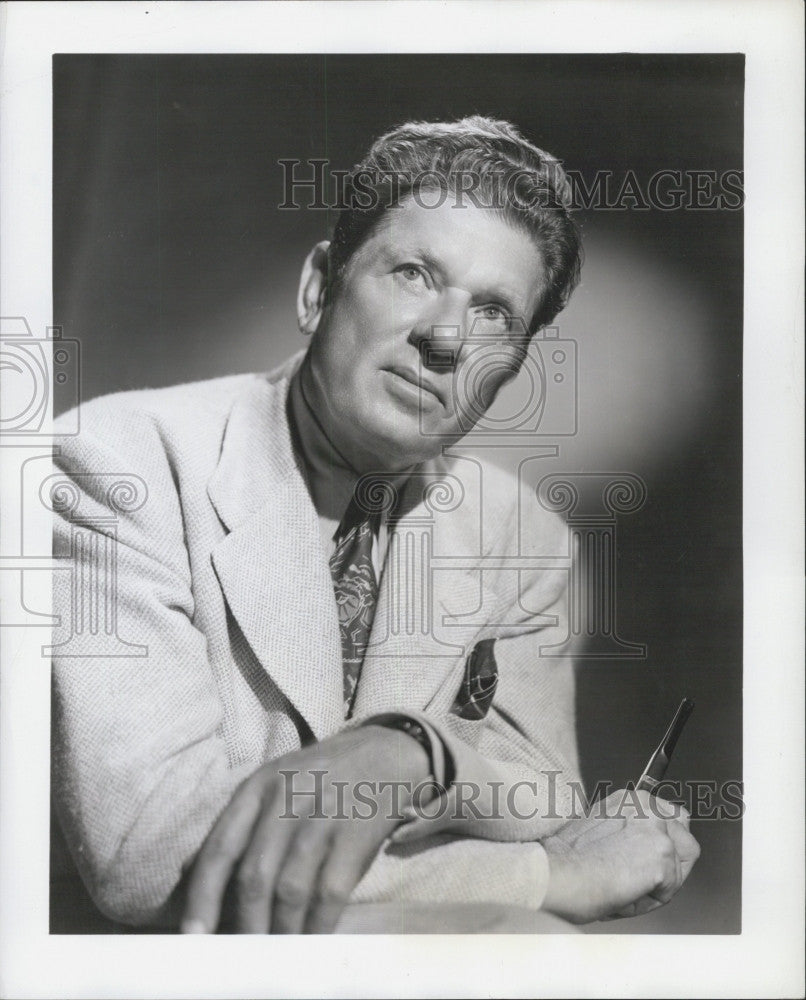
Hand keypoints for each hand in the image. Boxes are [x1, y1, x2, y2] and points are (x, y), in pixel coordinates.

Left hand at [180, 724, 429, 933]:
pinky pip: (330, 893)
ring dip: (281, 932)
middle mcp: (286, 798)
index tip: (193, 937)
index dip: (202, 895)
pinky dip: (317, 926)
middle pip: (254, 875)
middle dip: (245, 926)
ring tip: (277, 955)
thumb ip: (242, 827)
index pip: (221, 846)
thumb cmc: (322, 778)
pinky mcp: (357, 834)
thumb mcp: (276, 785)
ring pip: (290, 890)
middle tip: (243, 958)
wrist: (386, 751)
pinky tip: (312, 941)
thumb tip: (194, 879)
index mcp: (258, 787)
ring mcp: (323, 816)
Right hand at [541, 788, 699, 923]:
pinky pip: (671, 886)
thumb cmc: (568, 862)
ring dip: (664, 881)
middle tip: (642, 877)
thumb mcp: (597, 833)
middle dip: (671, 860)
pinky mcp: (662, 850)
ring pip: (683, 861)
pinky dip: (653, 898)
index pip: (669, 816)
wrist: (561, 874)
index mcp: (628, 799)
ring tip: (631, 886)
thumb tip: (643, 850)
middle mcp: (644, 803)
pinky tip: (629, 892)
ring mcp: (656, 826)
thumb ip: (627, 833)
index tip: (644, 860)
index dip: (662, 843)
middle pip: (685, 835)